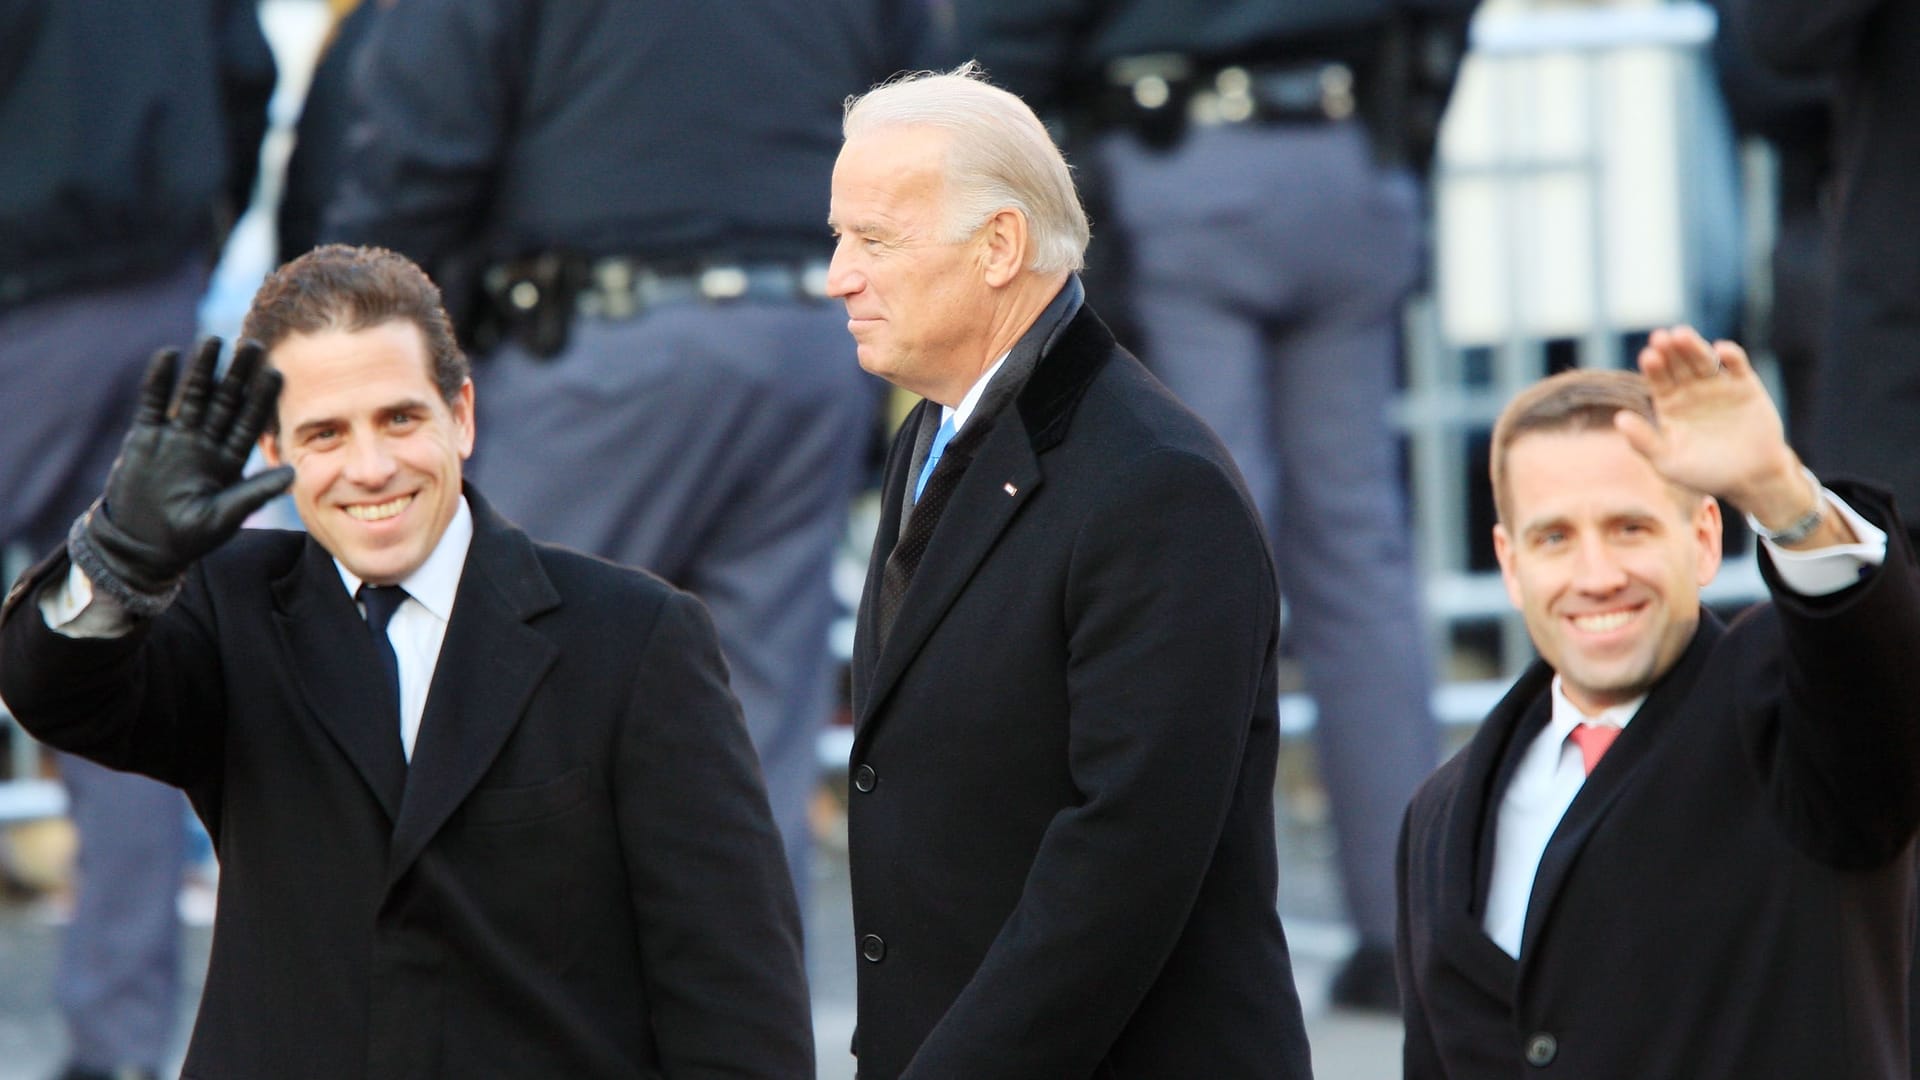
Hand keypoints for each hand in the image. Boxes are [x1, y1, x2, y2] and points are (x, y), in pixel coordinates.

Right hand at [71, 338, 294, 611]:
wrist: (141, 544)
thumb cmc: (188, 536)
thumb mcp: (224, 515)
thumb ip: (255, 492)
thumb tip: (293, 473)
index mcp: (229, 459)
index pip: (251, 422)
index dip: (263, 399)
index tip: (278, 373)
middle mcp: (206, 442)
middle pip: (225, 401)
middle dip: (238, 375)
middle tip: (253, 345)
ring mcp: (176, 437)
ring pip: (193, 396)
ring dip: (202, 369)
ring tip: (213, 341)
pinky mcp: (145, 437)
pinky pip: (154, 403)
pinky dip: (160, 381)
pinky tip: (169, 355)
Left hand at [1615, 325, 1810, 523]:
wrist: (1749, 479)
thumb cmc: (1703, 473)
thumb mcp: (1668, 462)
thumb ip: (1644, 441)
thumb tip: (1618, 420)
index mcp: (1668, 402)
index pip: (1658, 378)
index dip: (1653, 366)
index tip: (1648, 356)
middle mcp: (1690, 389)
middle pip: (1678, 363)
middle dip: (1669, 350)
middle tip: (1661, 338)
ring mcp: (1718, 384)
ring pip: (1703, 358)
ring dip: (1693, 346)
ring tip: (1682, 335)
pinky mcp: (1745, 385)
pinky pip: (1737, 366)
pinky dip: (1731, 356)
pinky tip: (1721, 350)